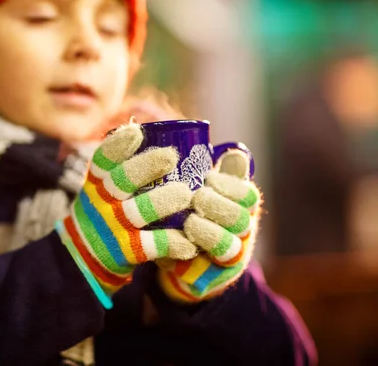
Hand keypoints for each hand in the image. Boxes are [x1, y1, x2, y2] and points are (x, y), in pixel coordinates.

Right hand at [56, 123, 197, 306]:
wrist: (85, 256)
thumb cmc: (105, 211)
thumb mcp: (101, 188)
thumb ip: (119, 167)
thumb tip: (146, 128)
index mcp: (97, 182)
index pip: (103, 160)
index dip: (118, 145)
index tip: (136, 131)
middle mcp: (102, 202)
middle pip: (122, 180)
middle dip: (146, 165)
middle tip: (171, 156)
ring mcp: (113, 226)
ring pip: (139, 211)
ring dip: (163, 201)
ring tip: (186, 194)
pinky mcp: (125, 251)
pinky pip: (152, 245)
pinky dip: (172, 242)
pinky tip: (189, 240)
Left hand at [157, 149, 260, 301]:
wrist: (181, 257)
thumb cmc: (191, 212)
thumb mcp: (201, 189)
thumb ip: (212, 171)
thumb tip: (235, 152)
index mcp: (239, 206)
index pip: (246, 195)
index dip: (230, 186)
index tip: (207, 178)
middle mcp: (240, 231)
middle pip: (242, 219)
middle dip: (220, 206)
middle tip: (197, 198)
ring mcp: (229, 256)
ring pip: (229, 245)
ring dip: (211, 232)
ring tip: (190, 222)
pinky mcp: (212, 276)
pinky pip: (210, 269)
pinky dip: (197, 257)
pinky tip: (182, 244)